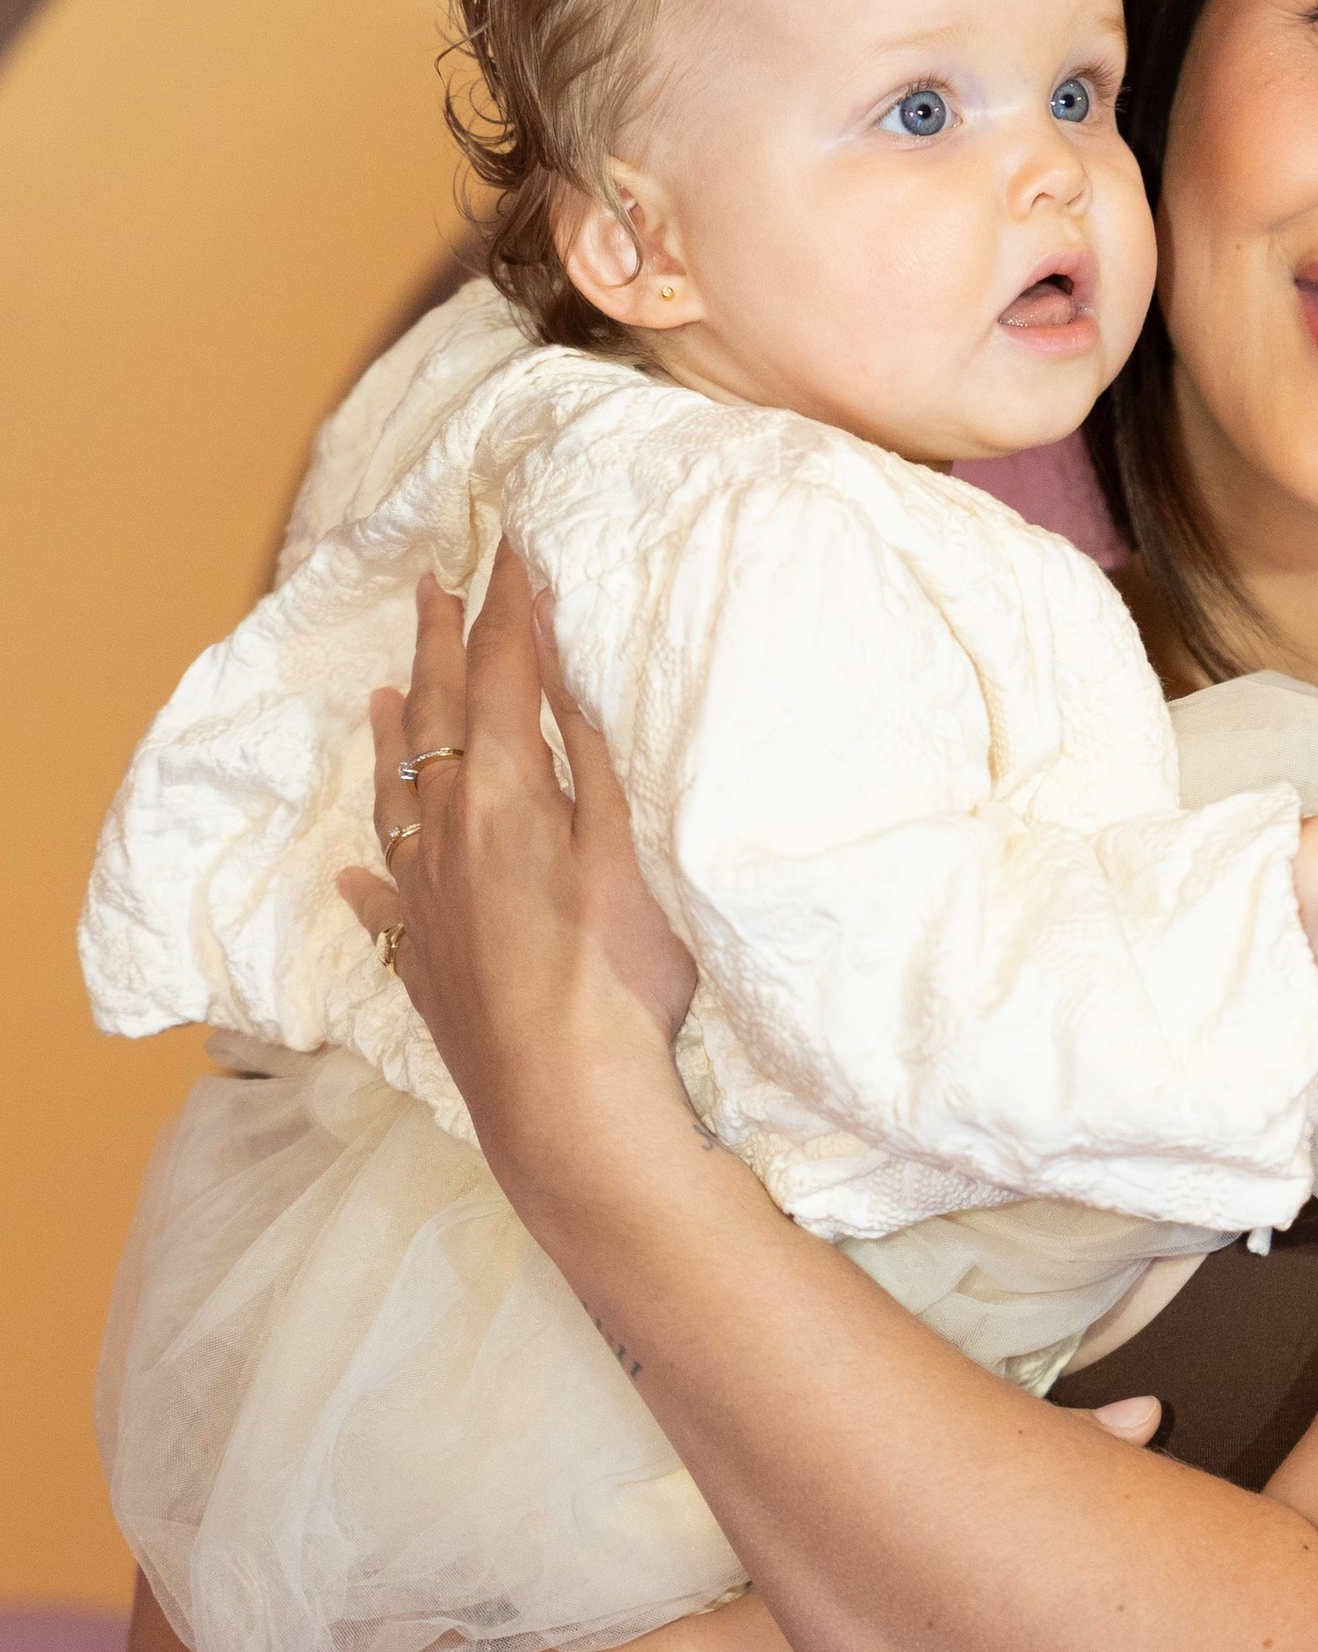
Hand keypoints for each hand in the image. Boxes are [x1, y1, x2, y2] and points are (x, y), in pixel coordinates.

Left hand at [336, 544, 697, 1198]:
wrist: (564, 1104)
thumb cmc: (613, 978)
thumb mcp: (624, 848)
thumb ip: (588, 756)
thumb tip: (549, 673)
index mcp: (503, 793)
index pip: (504, 674)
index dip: (509, 607)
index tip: (510, 548)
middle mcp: (446, 835)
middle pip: (439, 720)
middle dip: (441, 646)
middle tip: (434, 583)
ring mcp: (427, 902)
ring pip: (397, 800)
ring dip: (393, 741)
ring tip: (381, 697)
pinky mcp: (426, 965)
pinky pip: (385, 903)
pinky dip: (372, 876)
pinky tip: (359, 874)